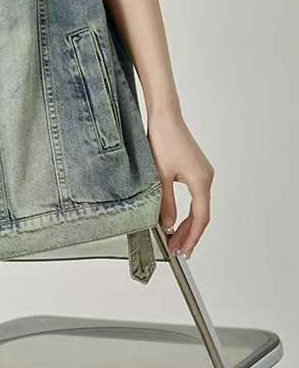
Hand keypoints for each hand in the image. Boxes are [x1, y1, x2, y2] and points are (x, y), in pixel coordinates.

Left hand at [147, 111, 214, 257]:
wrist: (164, 116)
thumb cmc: (163, 140)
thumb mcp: (160, 176)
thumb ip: (165, 202)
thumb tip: (167, 224)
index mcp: (201, 181)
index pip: (200, 218)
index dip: (191, 237)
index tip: (182, 250)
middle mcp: (206, 177)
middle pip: (201, 214)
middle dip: (189, 233)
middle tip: (177, 249)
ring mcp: (202, 172)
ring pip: (198, 205)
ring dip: (188, 222)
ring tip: (175, 237)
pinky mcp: (195, 167)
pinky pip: (195, 195)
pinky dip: (187, 209)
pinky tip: (177, 216)